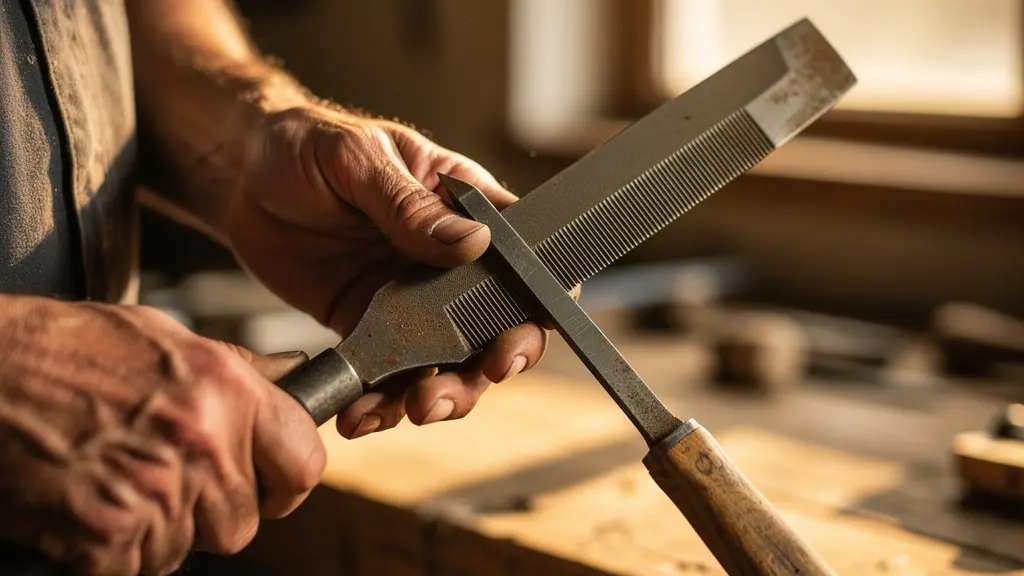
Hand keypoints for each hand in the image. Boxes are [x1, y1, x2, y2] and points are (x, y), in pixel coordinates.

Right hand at [0, 295, 324, 574]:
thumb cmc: (63, 348)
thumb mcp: (163, 338)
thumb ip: (235, 369)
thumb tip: (287, 378)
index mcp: (226, 389)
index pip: (304, 462)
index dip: (285, 482)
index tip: (268, 484)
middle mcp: (203, 442)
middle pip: (241, 522)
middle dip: (208, 512)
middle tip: (163, 480)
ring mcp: (158, 492)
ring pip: (186, 548)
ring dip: (156, 530)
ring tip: (113, 480)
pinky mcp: (108, 535)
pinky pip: (134, 567)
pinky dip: (110, 551)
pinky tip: (85, 503)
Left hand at [225, 105, 562, 437]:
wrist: (241, 177)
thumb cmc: (306, 146)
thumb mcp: (358, 160)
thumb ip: (409, 206)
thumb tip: (471, 243)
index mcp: (466, 209)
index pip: (526, 255)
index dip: (543, 298)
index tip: (527, 329)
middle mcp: (450, 264)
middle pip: (498, 325)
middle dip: (493, 362)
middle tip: (473, 378)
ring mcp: (413, 301)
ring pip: (450, 363)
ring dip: (442, 394)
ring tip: (414, 408)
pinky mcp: (372, 329)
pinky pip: (390, 375)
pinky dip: (382, 403)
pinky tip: (362, 414)